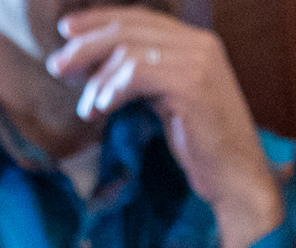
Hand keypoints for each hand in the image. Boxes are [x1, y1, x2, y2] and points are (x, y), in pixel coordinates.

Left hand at [48, 7, 285, 247]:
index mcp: (198, 42)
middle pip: (128, 29)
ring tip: (86, 106)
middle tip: (58, 66)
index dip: (98, 20)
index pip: (139, 18)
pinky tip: (99, 109)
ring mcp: (198, 61)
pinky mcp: (190, 84)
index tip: (66, 33)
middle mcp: (200, 43)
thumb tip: (96, 64)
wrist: (238, 181)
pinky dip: (111, 90)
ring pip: (127, 50)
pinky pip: (135, 74)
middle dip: (86, 45)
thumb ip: (146, 75)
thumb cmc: (204, 149)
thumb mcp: (170, 101)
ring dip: (98, 79)